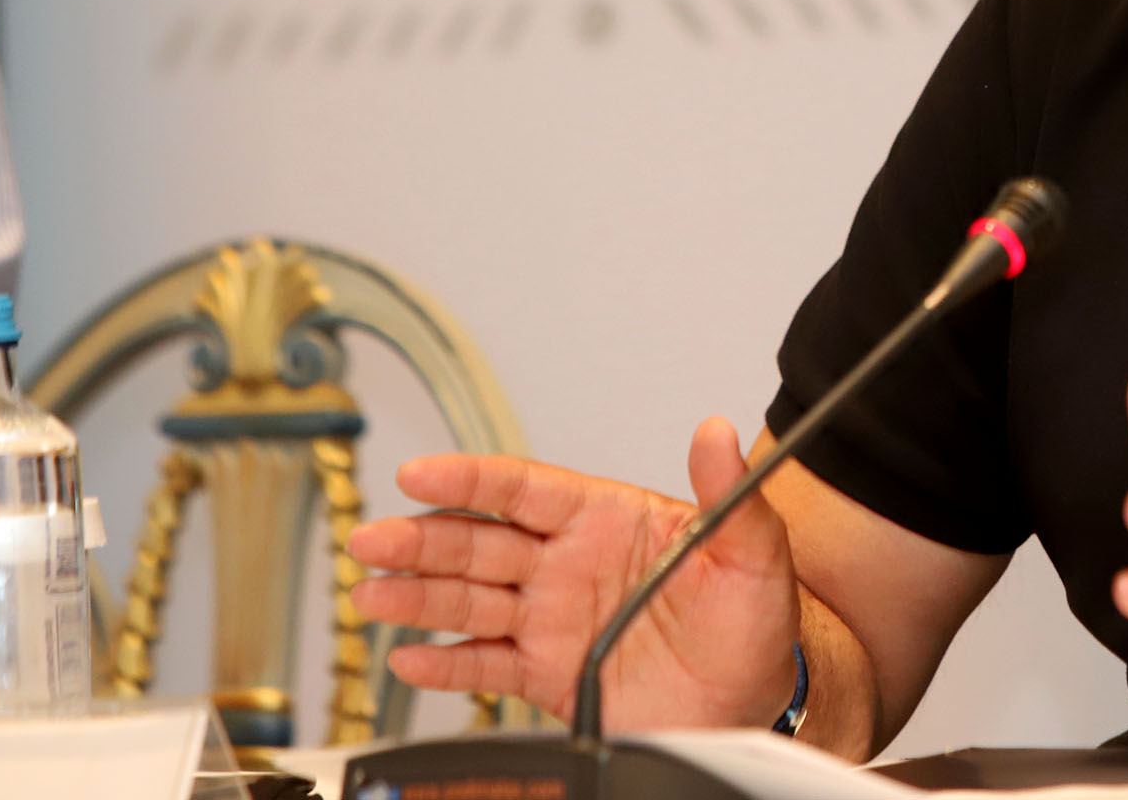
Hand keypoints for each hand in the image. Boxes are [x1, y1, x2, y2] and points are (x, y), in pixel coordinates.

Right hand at [348, 416, 800, 731]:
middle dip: (423, 539)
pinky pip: (485, 666)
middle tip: (373, 538)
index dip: (472, 479)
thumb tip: (718, 432)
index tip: (421, 472)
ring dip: (417, 597)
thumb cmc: (755, 615)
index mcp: (609, 520)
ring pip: (470, 601)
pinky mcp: (550, 675)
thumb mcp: (754, 551)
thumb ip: (729, 493)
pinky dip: (444, 664)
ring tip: (369, 594)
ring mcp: (554, 619)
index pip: (528, 489)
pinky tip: (409, 657)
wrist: (757, 695)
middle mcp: (570, 565)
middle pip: (481, 543)